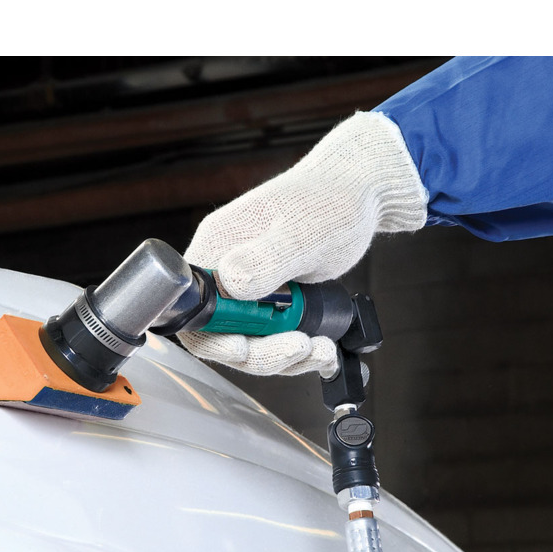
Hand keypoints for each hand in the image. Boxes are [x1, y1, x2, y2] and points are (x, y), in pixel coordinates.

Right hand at [180, 111, 426, 376]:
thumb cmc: (333, 200)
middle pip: (219, 332)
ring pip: (248, 340)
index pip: (193, 306)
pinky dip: (294, 350)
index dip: (212, 336)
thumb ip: (267, 259)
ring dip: (283, 356)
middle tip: (300, 348)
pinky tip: (322, 346)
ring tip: (322, 350)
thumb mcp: (304, 232)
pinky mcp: (269, 299)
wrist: (359, 194)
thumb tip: (230, 283)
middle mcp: (225, 269)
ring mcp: (247, 286)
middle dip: (260, 352)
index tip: (245, 346)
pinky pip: (269, 337)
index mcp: (218, 246)